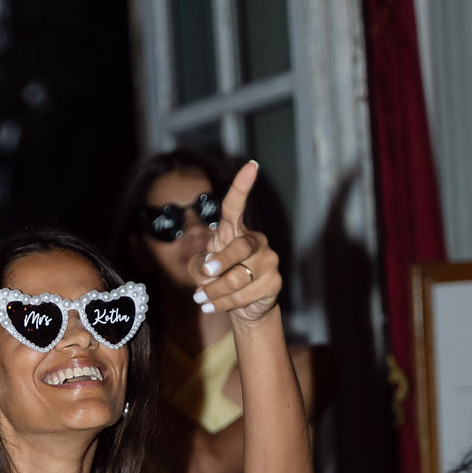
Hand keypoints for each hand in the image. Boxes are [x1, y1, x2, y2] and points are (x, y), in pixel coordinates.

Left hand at [189, 159, 280, 325]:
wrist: (244, 306)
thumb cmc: (220, 279)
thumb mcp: (202, 269)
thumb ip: (197, 265)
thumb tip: (206, 268)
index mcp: (235, 231)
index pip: (236, 206)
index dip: (242, 187)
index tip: (251, 166)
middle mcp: (256, 240)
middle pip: (238, 248)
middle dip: (218, 264)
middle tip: (206, 274)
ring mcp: (269, 260)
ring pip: (237, 277)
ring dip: (214, 291)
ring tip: (202, 298)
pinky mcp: (274, 281)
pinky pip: (244, 294)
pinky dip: (223, 303)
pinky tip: (212, 305)